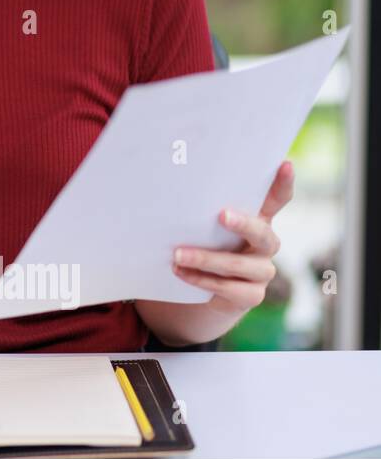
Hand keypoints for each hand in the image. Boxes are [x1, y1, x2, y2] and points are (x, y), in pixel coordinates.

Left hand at [171, 160, 292, 314]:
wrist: (204, 289)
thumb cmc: (205, 245)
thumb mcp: (205, 225)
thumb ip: (202, 209)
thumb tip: (173, 183)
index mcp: (258, 220)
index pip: (277, 200)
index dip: (283, 183)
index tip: (285, 163)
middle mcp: (265, 244)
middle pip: (261, 233)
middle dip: (242, 223)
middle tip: (221, 215)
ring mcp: (261, 271)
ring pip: (238, 264)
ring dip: (205, 259)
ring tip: (177, 255)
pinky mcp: (252, 294)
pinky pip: (228, 288)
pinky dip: (201, 279)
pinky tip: (180, 272)